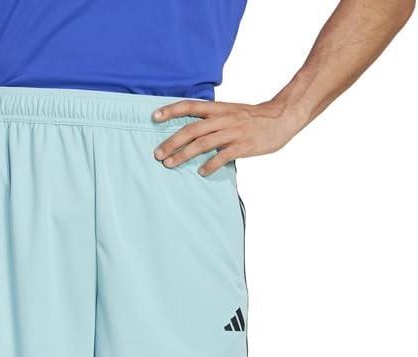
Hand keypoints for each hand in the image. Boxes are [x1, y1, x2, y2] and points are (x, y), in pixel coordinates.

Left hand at [153, 99, 298, 175]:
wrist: (281, 118)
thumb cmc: (254, 118)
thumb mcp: (232, 112)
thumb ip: (213, 119)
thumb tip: (193, 130)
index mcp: (219, 108)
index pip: (190, 106)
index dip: (172, 110)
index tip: (154, 117)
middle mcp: (223, 118)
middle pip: (192, 129)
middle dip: (172, 142)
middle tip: (157, 154)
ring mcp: (233, 132)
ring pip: (203, 143)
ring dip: (184, 155)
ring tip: (170, 164)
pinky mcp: (243, 146)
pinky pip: (223, 156)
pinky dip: (210, 165)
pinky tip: (201, 172)